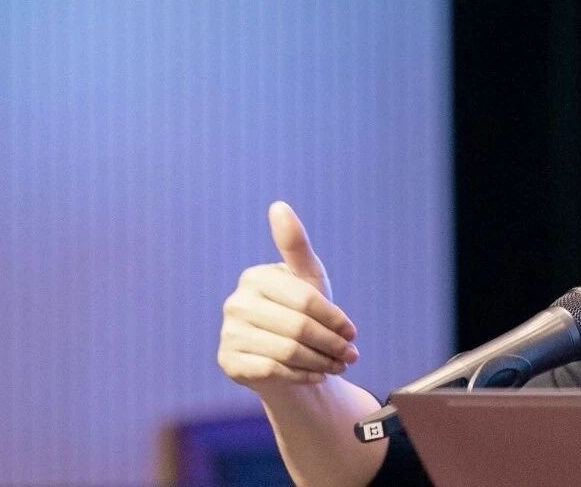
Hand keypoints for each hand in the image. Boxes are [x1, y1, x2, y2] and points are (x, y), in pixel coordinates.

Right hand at [218, 201, 359, 391]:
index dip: (335, 318)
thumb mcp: (308, 281)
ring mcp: (228, 334)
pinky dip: (303, 375)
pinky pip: (274, 371)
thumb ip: (295, 246)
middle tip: (350, 355)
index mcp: (255, 278)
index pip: (306, 299)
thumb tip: (278, 205)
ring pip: (288, 351)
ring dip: (321, 362)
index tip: (352, 332)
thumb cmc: (302, 317)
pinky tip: (315, 374)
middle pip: (299, 327)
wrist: (288, 362)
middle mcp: (235, 304)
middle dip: (331, 344)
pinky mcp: (228, 362)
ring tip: (337, 365)